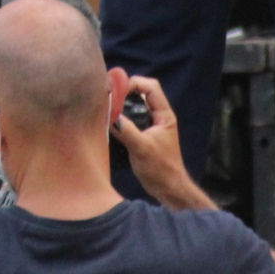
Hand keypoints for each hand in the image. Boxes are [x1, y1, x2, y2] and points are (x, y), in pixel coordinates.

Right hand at [111, 74, 213, 211]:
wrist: (169, 189)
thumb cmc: (160, 169)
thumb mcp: (141, 148)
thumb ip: (126, 130)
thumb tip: (108, 115)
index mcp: (164, 115)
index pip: (150, 87)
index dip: (133, 84)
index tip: (116, 91)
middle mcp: (158, 117)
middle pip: (141, 94)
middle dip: (124, 93)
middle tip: (107, 98)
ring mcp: (151, 126)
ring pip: (135, 107)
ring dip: (121, 106)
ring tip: (105, 110)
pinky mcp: (144, 136)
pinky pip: (131, 120)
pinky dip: (120, 119)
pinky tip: (109, 125)